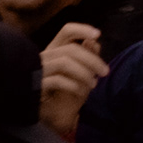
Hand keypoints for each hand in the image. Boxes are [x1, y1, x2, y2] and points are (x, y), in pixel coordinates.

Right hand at [37, 23, 104, 141]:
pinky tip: (81, 92)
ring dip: (85, 73)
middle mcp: (44, 56)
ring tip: (94, 84)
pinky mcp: (36, 85)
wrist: (44, 113)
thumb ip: (85, 58)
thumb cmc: (62, 91)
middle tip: (105, 71)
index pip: (66, 32)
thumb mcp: (78, 74)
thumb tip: (94, 42)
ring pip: (65, 62)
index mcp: (54, 50)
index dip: (82, 29)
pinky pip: (58, 80)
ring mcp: (38, 70)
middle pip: (70, 49)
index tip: (98, 34)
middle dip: (92, 60)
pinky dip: (74, 85)